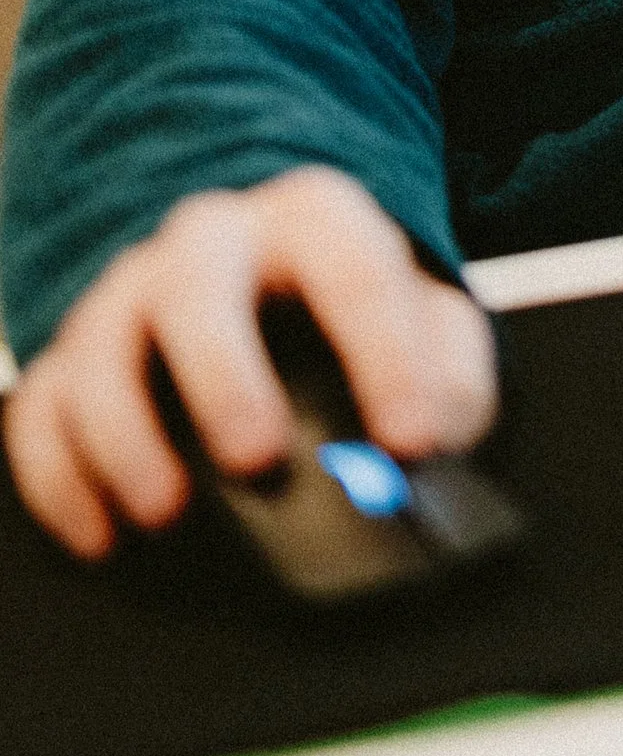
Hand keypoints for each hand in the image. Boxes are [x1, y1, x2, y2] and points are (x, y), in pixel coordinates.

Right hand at [2, 165, 498, 562]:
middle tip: (257, 459)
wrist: (277, 279)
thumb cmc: (357, 312)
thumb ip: (450, 379)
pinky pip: (40, 410)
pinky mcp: (71, 359)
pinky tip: (103, 535)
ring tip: (168, 510)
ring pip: (100, 345)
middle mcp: (212, 242)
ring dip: (125, 432)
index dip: (386, 356)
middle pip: (197, 283)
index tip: (411, 443)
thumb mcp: (431, 327)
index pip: (353, 268)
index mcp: (314, 220)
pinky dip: (60, 478)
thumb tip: (433, 450)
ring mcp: (131, 296)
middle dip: (223, 374)